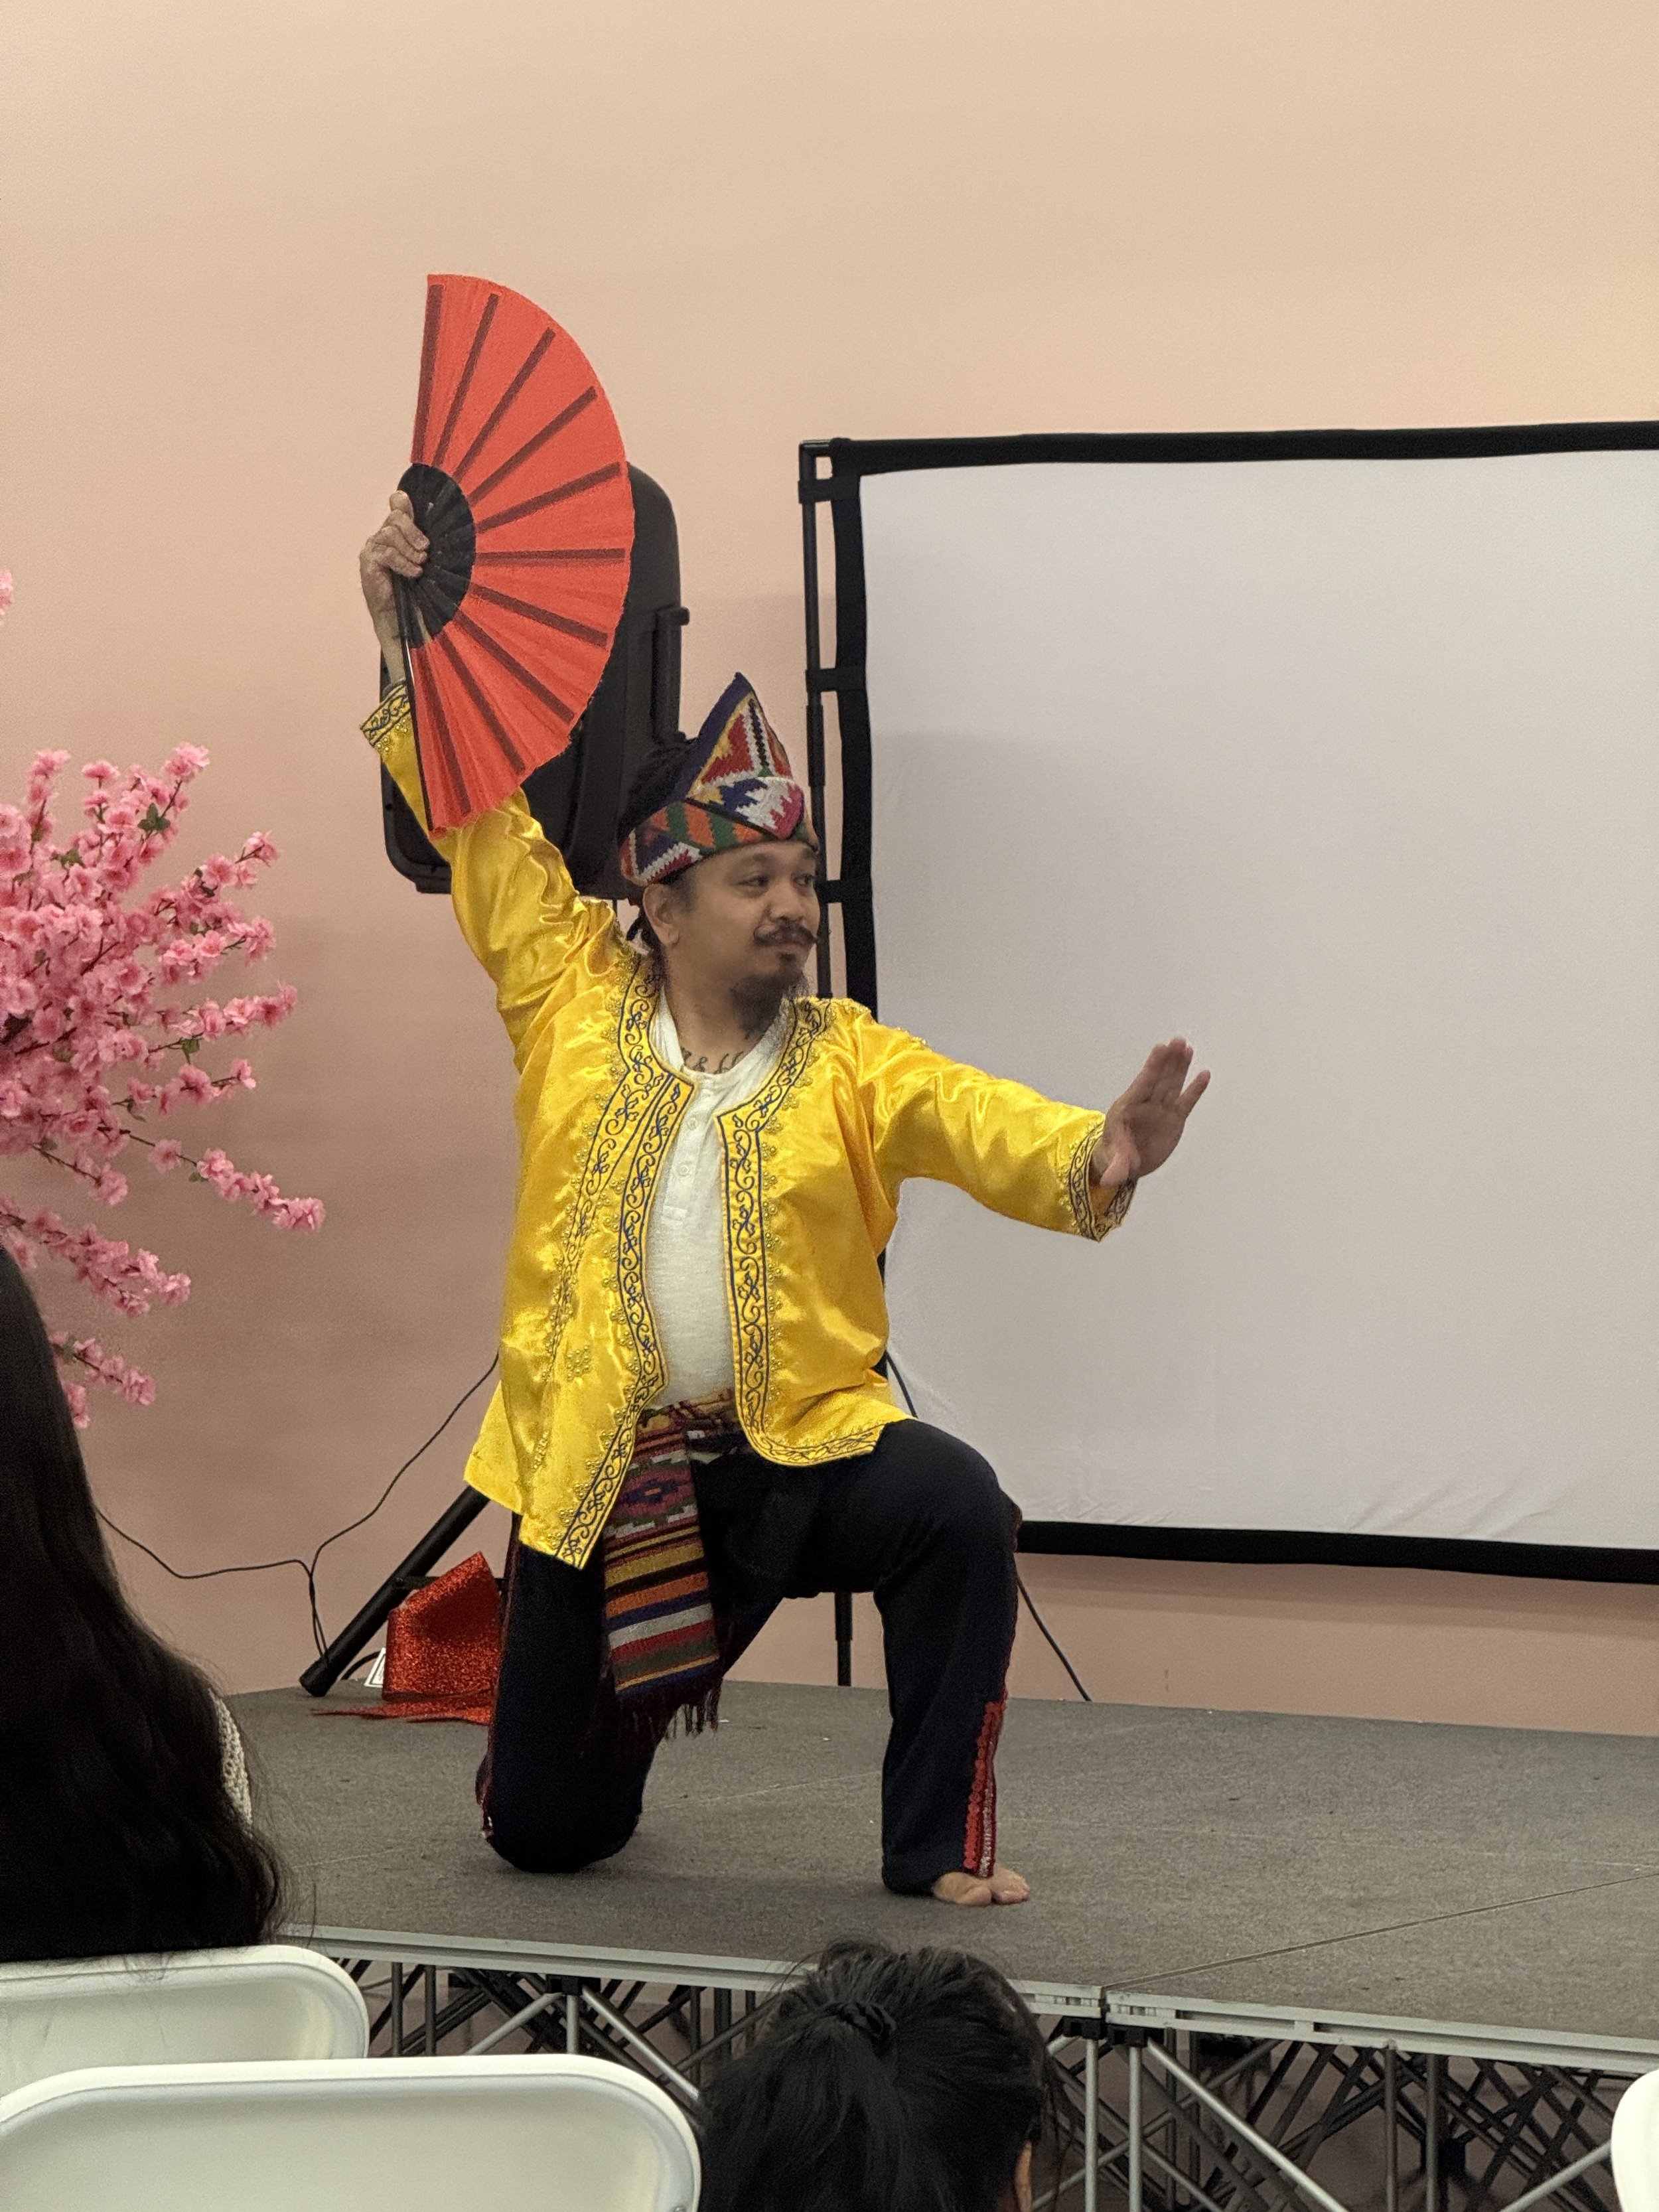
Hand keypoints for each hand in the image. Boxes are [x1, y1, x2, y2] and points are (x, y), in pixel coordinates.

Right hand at [358, 490, 427, 669]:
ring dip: (409, 550)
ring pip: (390, 532)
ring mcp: (372, 550)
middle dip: (413, 530)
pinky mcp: (368, 564)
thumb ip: (426, 540)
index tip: (411, 503)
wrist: (401, 619)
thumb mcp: (427, 562)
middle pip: (395, 517)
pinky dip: (403, 562)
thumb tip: (436, 511)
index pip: (396, 506)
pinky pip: (386, 552)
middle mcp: (381, 538)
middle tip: (426, 550)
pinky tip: (414, 574)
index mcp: (396, 534)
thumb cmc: (417, 591)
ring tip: (420, 566)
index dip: (402, 502)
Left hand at [1091, 1037, 1208, 1187]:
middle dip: (1168, 1061)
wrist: (1126, 1164)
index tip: (1160, 1048)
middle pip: (1159, 1080)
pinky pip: (1186, 1102)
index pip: (1142, 1084)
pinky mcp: (1174, 1120)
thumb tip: (1111, 1179)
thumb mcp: (1114, 1163)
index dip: (1152, 1067)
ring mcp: (1160, 1111)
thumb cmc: (1114, 1157)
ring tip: (1186, 1047)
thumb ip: (1116, 1167)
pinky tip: (1204, 1074)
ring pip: (1172, 1085)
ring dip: (1179, 1067)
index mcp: (1127, 1108)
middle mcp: (1145, 1105)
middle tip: (1177, 1041)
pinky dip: (1195, 1089)